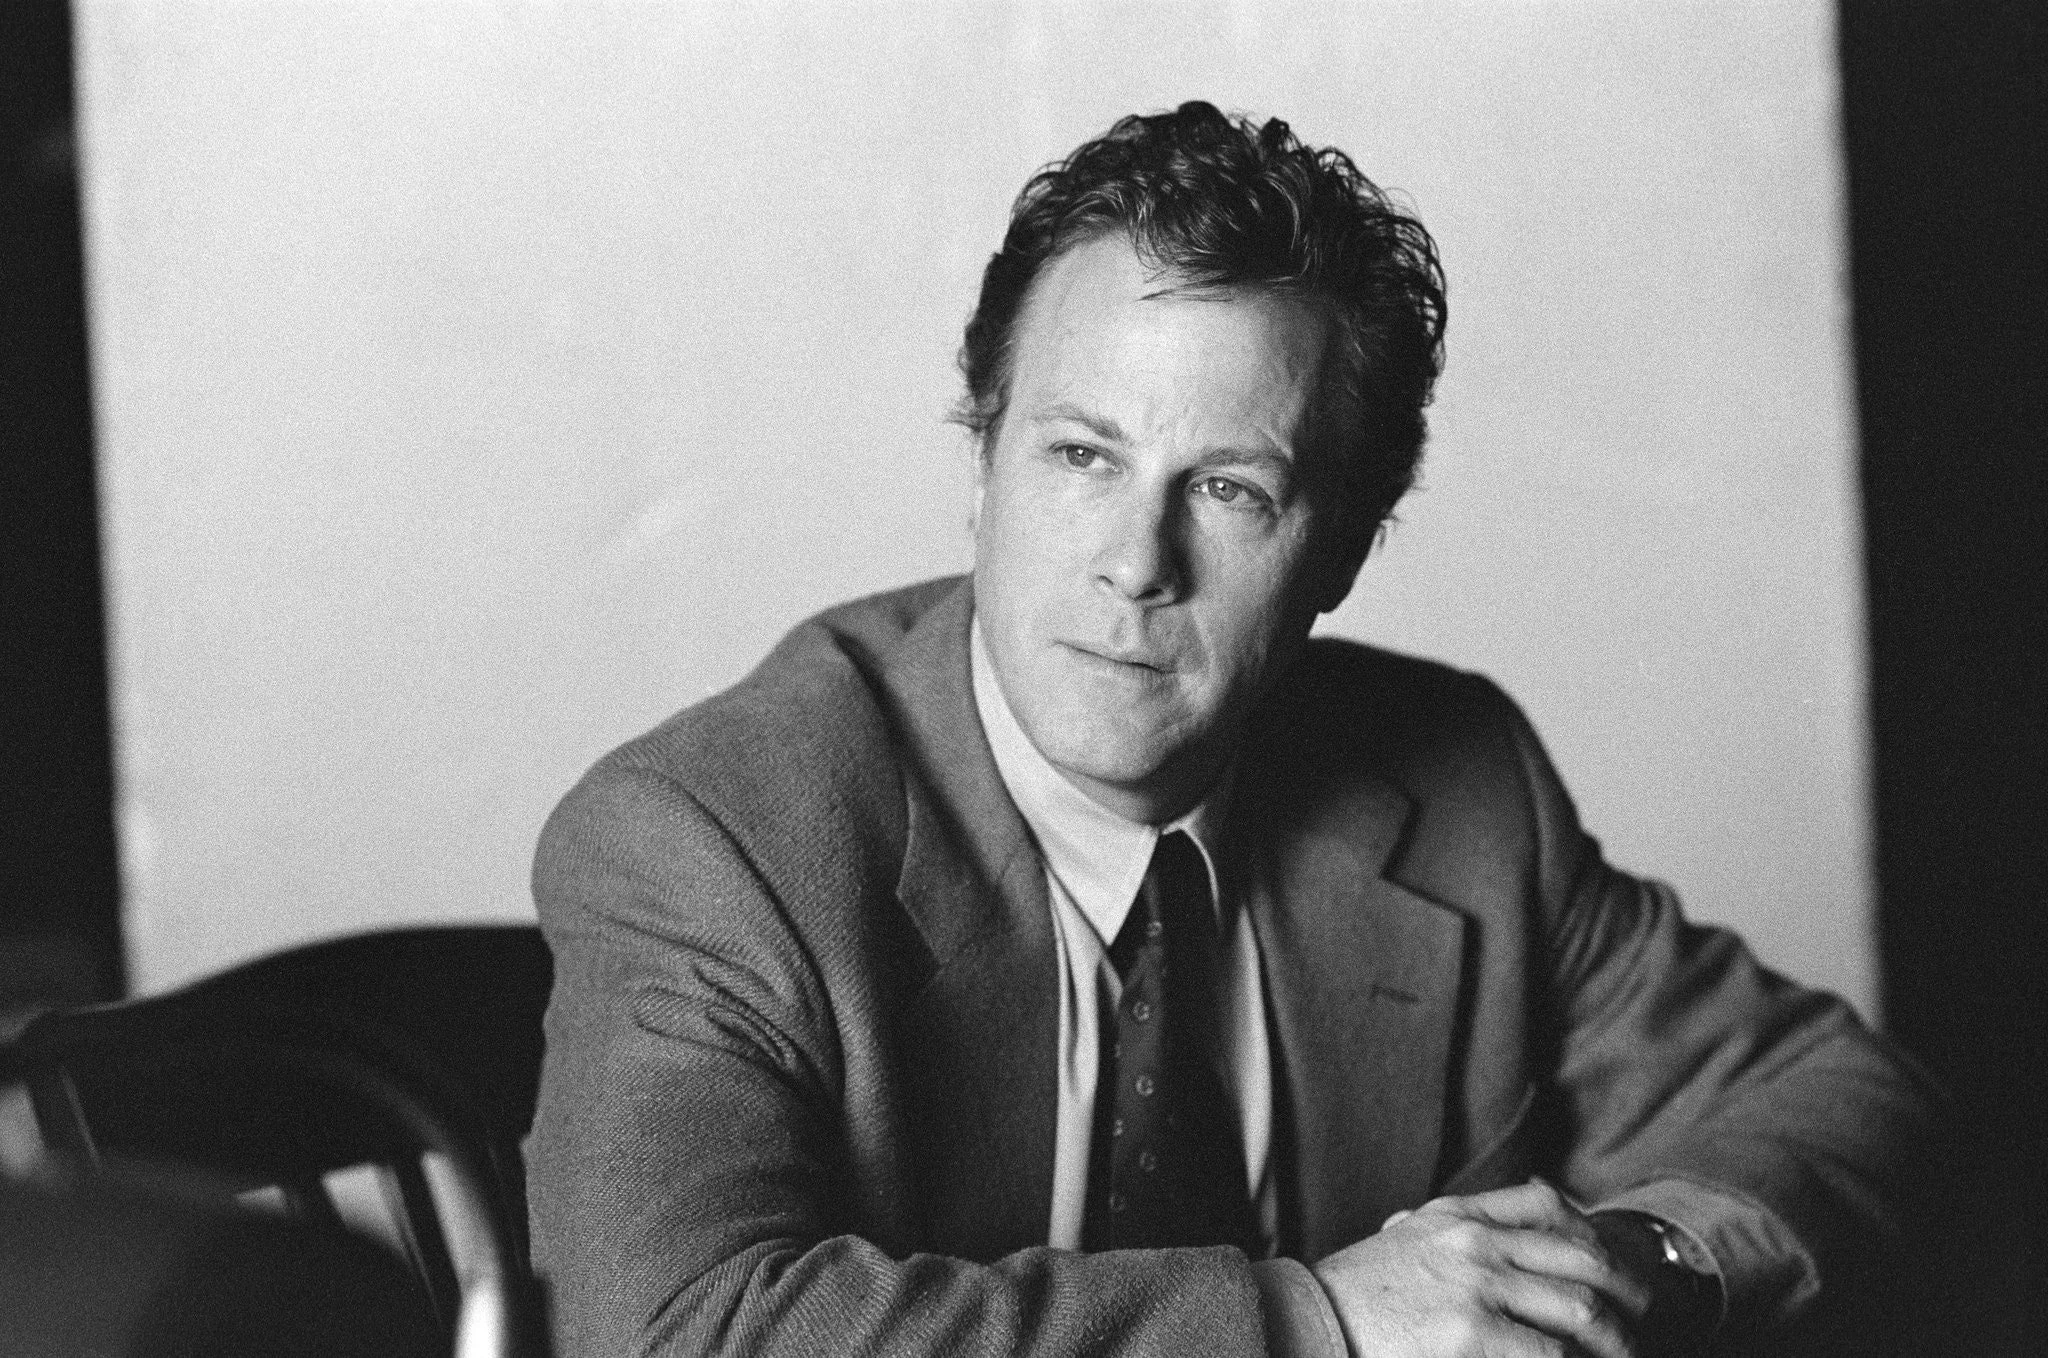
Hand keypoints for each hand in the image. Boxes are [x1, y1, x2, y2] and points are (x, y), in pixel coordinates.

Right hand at [1311, 1180, 1651, 1357]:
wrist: (1306, 1322)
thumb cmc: (1351, 1295)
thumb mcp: (1400, 1240)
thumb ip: (1444, 1227)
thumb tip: (1491, 1218)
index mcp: (1456, 1215)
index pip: (1547, 1206)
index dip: (1595, 1237)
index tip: (1613, 1269)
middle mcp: (1473, 1241)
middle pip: (1581, 1256)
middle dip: (1626, 1291)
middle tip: (1640, 1321)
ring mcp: (1475, 1286)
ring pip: (1580, 1307)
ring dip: (1614, 1340)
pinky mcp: (1472, 1334)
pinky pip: (1550, 1354)